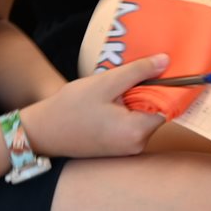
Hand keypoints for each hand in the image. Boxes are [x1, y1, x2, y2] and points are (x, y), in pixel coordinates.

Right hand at [21, 56, 168, 158]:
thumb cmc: (71, 108)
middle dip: (146, 92)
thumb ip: (138, 72)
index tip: (160, 69)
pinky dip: (125, 110)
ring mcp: (128, 149)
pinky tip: (106, 102)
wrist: (43, 131)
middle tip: (125, 77)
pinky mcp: (118, 148)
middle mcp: (137, 145)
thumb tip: (165, 62)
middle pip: (156, 111)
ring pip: (143, 117)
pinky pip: (131, 124)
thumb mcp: (105, 83)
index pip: (168, 105)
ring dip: (133, 100)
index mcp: (137, 131)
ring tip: (111, 90)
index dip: (165, 86)